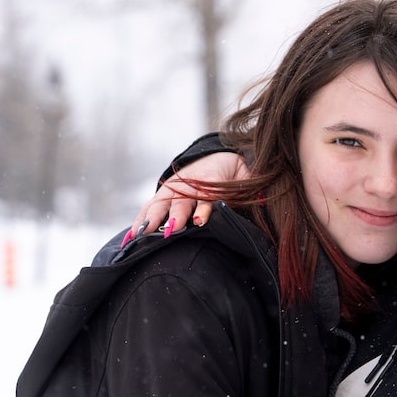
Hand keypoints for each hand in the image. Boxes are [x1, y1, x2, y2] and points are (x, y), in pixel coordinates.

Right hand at [126, 152, 250, 243]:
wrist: (219, 160)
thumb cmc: (235, 178)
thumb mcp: (245, 181)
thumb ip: (252, 193)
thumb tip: (265, 202)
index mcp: (211, 182)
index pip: (206, 196)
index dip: (204, 208)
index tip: (200, 220)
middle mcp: (189, 186)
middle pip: (180, 202)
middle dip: (175, 216)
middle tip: (171, 229)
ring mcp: (174, 190)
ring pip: (161, 204)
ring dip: (152, 219)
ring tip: (142, 235)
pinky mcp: (163, 196)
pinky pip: (149, 208)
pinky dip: (140, 221)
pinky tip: (131, 237)